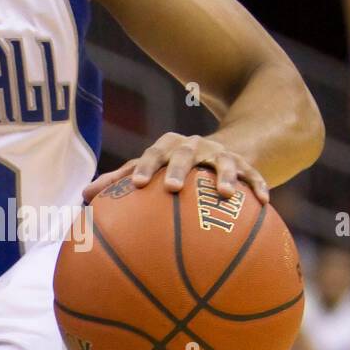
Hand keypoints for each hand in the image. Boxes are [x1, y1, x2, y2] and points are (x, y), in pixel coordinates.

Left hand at [82, 132, 269, 203]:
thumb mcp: (150, 168)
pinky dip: (259, 185)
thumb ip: (119, 181)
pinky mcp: (247, 164)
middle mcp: (194, 146)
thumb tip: (83, 198)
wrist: (220, 148)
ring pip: (224, 161)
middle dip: (178, 168)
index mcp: (168, 147)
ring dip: (225, 175)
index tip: (136, 185)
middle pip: (184, 153)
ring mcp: (221, 154)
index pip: (152, 154)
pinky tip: (266, 203)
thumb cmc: (173, 166)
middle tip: (172, 188)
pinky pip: (255, 174)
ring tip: (226, 193)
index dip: (143, 167)